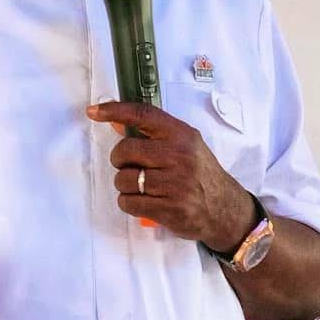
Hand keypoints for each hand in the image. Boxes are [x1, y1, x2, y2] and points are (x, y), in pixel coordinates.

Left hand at [86, 101, 254, 250]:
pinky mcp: (170, 209)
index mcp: (181, 135)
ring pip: (124, 179)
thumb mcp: (185, 145)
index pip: (142, 115)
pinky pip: (129, 202)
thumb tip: (116, 123)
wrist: (226, 209)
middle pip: (125, 150)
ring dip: (125, 185)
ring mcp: (175, 184)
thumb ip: (155, 135)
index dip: (114, 110)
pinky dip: (129, 203)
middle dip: (120, 160)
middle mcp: (179, 156)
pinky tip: (144, 201)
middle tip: (131, 166)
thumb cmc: (200, 174)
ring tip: (142, 187)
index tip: (94, 111)